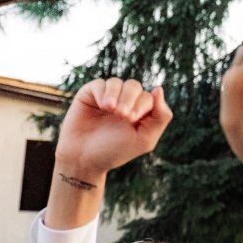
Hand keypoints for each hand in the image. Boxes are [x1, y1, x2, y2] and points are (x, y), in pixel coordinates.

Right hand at [55, 78, 172, 181]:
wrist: (82, 159)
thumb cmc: (113, 153)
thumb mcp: (144, 140)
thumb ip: (161, 117)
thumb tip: (159, 89)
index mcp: (139, 113)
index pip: (149, 98)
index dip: (142, 105)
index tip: (131, 120)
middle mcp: (123, 103)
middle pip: (134, 86)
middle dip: (129, 98)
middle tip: (122, 115)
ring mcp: (106, 98)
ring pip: (118, 83)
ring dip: (116, 95)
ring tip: (110, 109)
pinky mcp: (89, 95)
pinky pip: (100, 84)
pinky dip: (103, 92)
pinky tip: (102, 106)